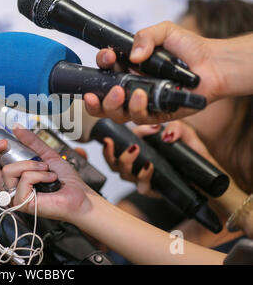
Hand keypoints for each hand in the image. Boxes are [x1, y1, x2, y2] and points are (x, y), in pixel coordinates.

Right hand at [0, 126, 98, 222]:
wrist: (79, 195)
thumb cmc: (65, 181)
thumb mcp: (46, 154)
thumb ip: (31, 141)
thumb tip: (16, 127)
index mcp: (14, 176)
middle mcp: (10, 187)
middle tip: (4, 141)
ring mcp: (14, 197)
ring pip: (8, 171)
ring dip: (31, 164)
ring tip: (47, 169)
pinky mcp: (21, 203)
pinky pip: (23, 179)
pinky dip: (39, 174)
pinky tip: (49, 179)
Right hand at [85, 21, 224, 123]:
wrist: (214, 64)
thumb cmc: (190, 49)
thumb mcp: (164, 32)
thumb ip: (145, 36)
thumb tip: (132, 57)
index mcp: (128, 69)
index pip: (104, 71)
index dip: (101, 65)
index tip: (107, 57)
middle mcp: (131, 87)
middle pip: (102, 101)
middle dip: (95, 99)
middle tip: (99, 90)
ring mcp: (143, 103)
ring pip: (116, 114)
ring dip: (112, 105)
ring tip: (120, 92)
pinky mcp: (156, 114)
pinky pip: (140, 118)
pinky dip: (136, 108)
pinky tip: (140, 96)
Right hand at [102, 121, 221, 196]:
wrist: (209, 178)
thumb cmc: (194, 156)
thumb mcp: (187, 135)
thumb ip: (176, 127)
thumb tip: (164, 133)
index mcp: (141, 150)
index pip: (119, 144)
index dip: (115, 138)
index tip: (123, 130)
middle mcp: (138, 165)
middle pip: (113, 162)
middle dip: (108, 153)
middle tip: (111, 142)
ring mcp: (144, 178)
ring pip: (123, 174)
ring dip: (125, 161)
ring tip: (134, 149)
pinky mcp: (154, 190)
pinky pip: (142, 186)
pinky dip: (143, 176)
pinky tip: (149, 166)